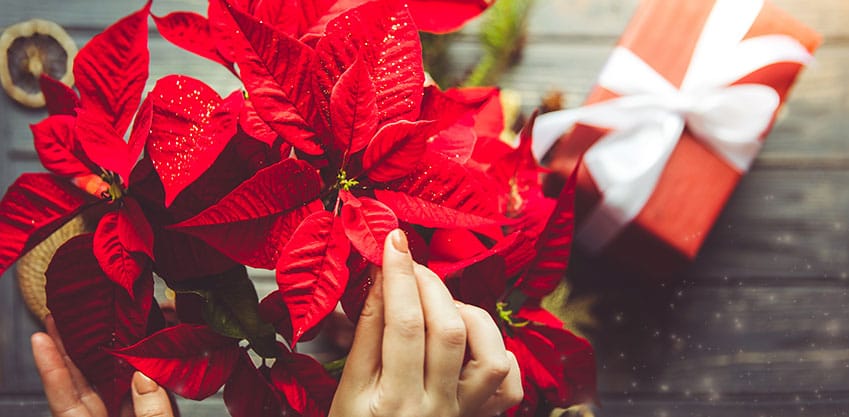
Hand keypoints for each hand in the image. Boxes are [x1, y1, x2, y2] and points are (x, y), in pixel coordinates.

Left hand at [31, 315, 174, 416]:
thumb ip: (150, 412)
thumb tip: (145, 377)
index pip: (66, 401)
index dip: (51, 368)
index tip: (40, 338)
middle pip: (84, 384)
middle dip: (71, 350)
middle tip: (64, 318)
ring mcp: (126, 416)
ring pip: (112, 383)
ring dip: (107, 353)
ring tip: (97, 322)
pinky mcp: (147, 413)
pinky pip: (140, 389)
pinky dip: (139, 366)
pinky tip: (137, 344)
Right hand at [329, 229, 522, 416]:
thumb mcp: (348, 389)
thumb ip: (367, 333)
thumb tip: (382, 277)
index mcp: (394, 403)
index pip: (403, 326)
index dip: (400, 276)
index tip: (392, 241)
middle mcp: (437, 409)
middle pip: (449, 331)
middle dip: (430, 285)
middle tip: (410, 263)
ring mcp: (466, 414)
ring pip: (492, 354)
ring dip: (468, 314)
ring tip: (439, 306)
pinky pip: (509, 384)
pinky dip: (497, 352)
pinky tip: (471, 341)